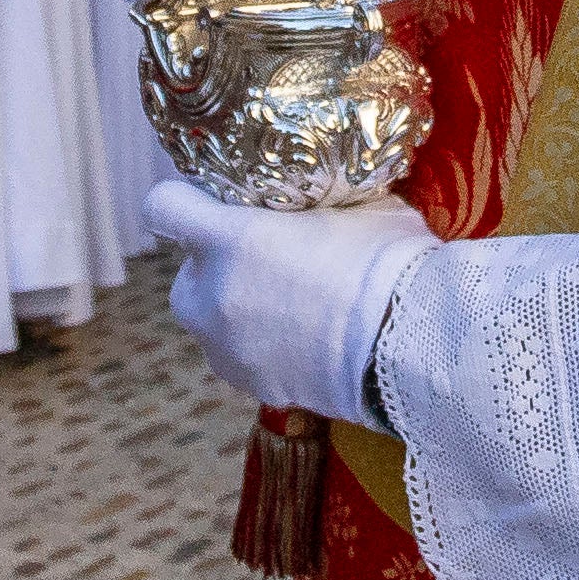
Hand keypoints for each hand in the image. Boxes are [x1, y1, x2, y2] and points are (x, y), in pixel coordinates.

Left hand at [148, 180, 436, 422]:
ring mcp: (228, 348)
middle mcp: (213, 296)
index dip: (184, 203)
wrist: (413, 344)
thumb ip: (320, 201)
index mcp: (230, 239)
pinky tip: (308, 343)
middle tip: (267, 262)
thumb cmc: (389, 261)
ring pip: (212, 324)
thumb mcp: (356, 206)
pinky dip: (263, 350)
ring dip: (236, 313)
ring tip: (293, 308)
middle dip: (216, 269)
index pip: (164, 207)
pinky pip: (244, 359)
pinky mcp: (255, 387)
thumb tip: (327, 192)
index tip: (209, 204)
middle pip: (187, 276)